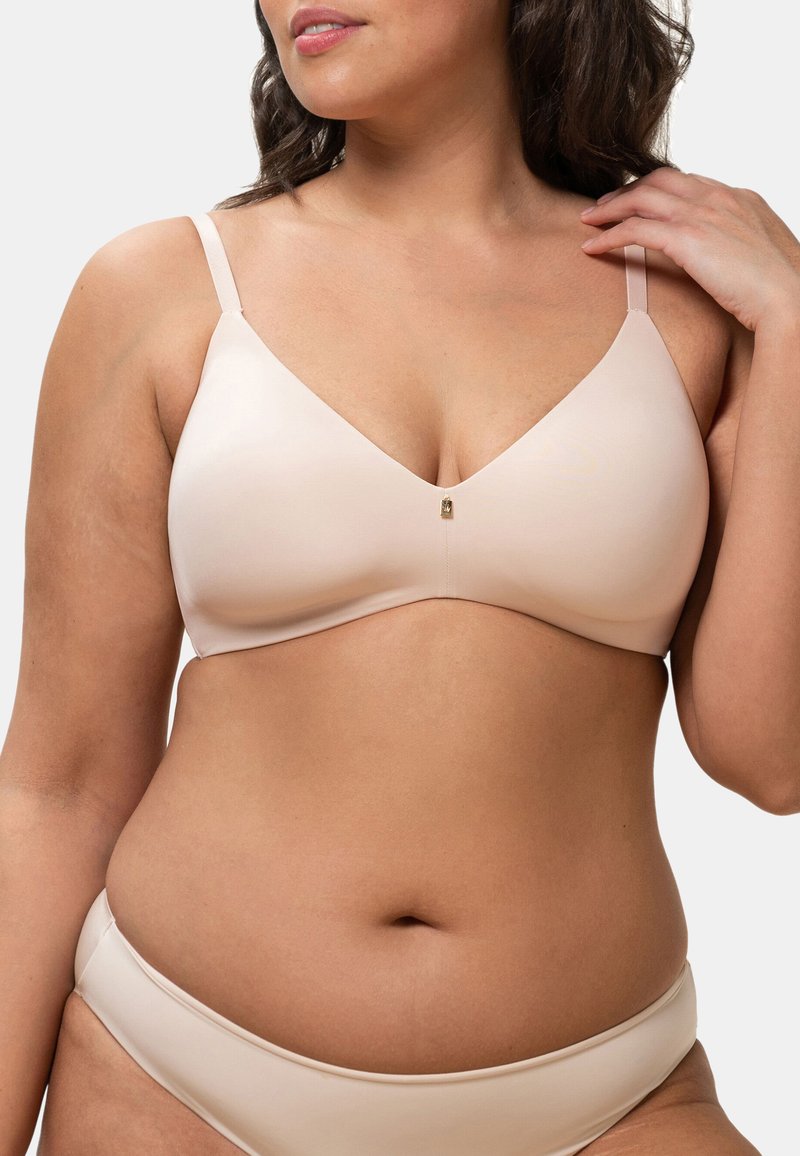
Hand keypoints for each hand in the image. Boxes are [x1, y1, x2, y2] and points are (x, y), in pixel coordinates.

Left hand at [579, 167, 799, 332]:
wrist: (791, 299)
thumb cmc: (781, 288)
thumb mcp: (759, 254)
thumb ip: (736, 244)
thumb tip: (721, 257)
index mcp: (740, 197)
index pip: (688, 182)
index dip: (657, 189)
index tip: (638, 201)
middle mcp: (719, 197)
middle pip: (659, 180)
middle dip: (627, 190)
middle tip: (604, 206)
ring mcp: (703, 214)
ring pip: (641, 197)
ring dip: (610, 208)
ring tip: (588, 221)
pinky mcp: (687, 238)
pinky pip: (634, 230)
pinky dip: (609, 236)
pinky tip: (592, 247)